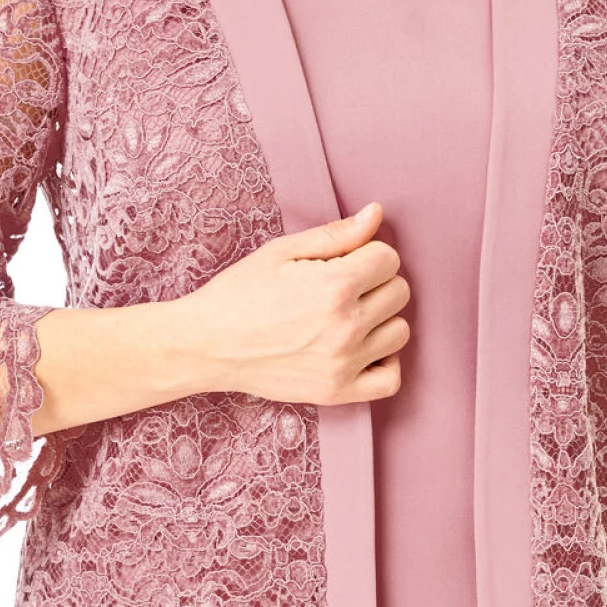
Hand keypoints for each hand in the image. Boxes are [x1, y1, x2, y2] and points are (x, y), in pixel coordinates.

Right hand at [181, 200, 410, 406]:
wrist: (207, 345)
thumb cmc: (240, 293)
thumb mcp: (282, 251)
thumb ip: (337, 234)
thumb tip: (377, 214)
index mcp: (336, 286)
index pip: (388, 258)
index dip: (367, 254)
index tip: (343, 261)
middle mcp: (346, 326)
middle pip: (399, 292)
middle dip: (375, 282)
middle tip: (340, 287)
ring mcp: (344, 363)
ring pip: (400, 331)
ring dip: (381, 319)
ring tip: (347, 316)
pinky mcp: (337, 392)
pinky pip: (390, 380)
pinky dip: (385, 362)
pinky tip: (363, 348)